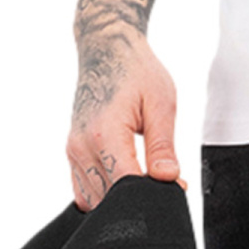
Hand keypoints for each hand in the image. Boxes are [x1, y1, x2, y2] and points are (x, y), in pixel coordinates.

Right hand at [67, 22, 185, 210]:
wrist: (106, 49)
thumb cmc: (135, 71)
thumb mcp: (161, 104)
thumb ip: (162, 146)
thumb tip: (168, 179)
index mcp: (104, 134)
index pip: (126, 186)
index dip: (153, 192)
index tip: (175, 186)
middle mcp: (82, 146)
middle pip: (109, 198)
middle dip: (138, 197)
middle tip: (165, 179)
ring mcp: (73, 150)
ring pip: (94, 199)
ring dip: (120, 197)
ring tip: (146, 174)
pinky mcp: (72, 152)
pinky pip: (84, 189)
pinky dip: (105, 192)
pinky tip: (126, 176)